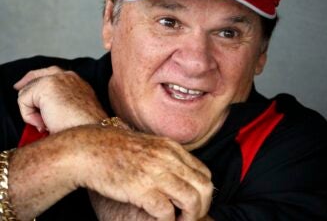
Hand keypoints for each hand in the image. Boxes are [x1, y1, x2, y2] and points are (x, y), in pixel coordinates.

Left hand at [14, 66, 106, 132]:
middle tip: (18, 90)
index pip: (53, 74)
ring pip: (29, 91)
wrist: (89, 134)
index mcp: (79, 84)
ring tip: (45, 124)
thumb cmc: (84, 130)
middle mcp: (70, 77)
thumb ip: (61, 104)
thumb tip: (43, 110)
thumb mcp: (75, 113)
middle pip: (38, 74)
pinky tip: (43, 124)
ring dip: (32, 110)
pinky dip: (28, 115)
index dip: (37, 81)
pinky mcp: (46, 86)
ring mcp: (58, 79)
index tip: (25, 87)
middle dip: (27, 85)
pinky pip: (24, 99)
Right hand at [74, 125, 212, 220]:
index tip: (193, 204)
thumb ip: (166, 158)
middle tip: (189, 217)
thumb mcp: (148, 146)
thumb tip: (179, 176)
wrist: (87, 148)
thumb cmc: (114, 149)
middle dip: (202, 207)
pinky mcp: (141, 188)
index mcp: (171, 148)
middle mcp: (168, 158)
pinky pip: (167, 212)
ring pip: (193, 200)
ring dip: (189, 217)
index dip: (203, 192)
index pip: (204, 173)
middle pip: (205, 187)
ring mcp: (155, 172)